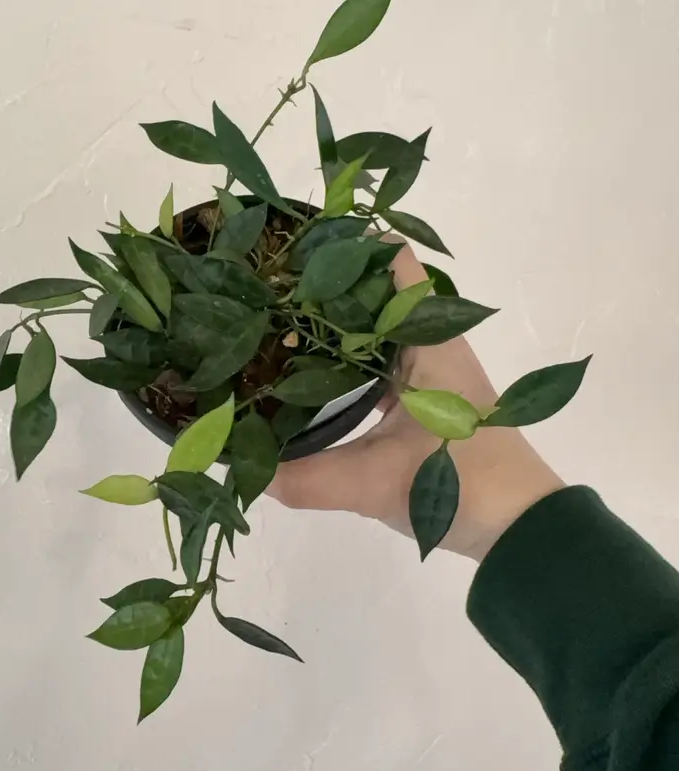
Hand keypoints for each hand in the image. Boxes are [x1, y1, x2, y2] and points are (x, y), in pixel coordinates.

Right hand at [268, 243, 563, 561]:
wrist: (520, 525)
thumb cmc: (464, 487)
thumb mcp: (379, 482)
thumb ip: (311, 478)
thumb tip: (249, 471)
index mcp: (428, 340)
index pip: (392, 260)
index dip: (346, 245)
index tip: (292, 254)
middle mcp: (430, 343)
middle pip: (374, 291)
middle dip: (325, 287)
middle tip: (266, 293)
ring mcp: (428, 371)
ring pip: (376, 330)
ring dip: (334, 327)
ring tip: (275, 328)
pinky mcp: (424, 399)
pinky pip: (378, 364)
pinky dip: (346, 362)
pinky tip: (308, 378)